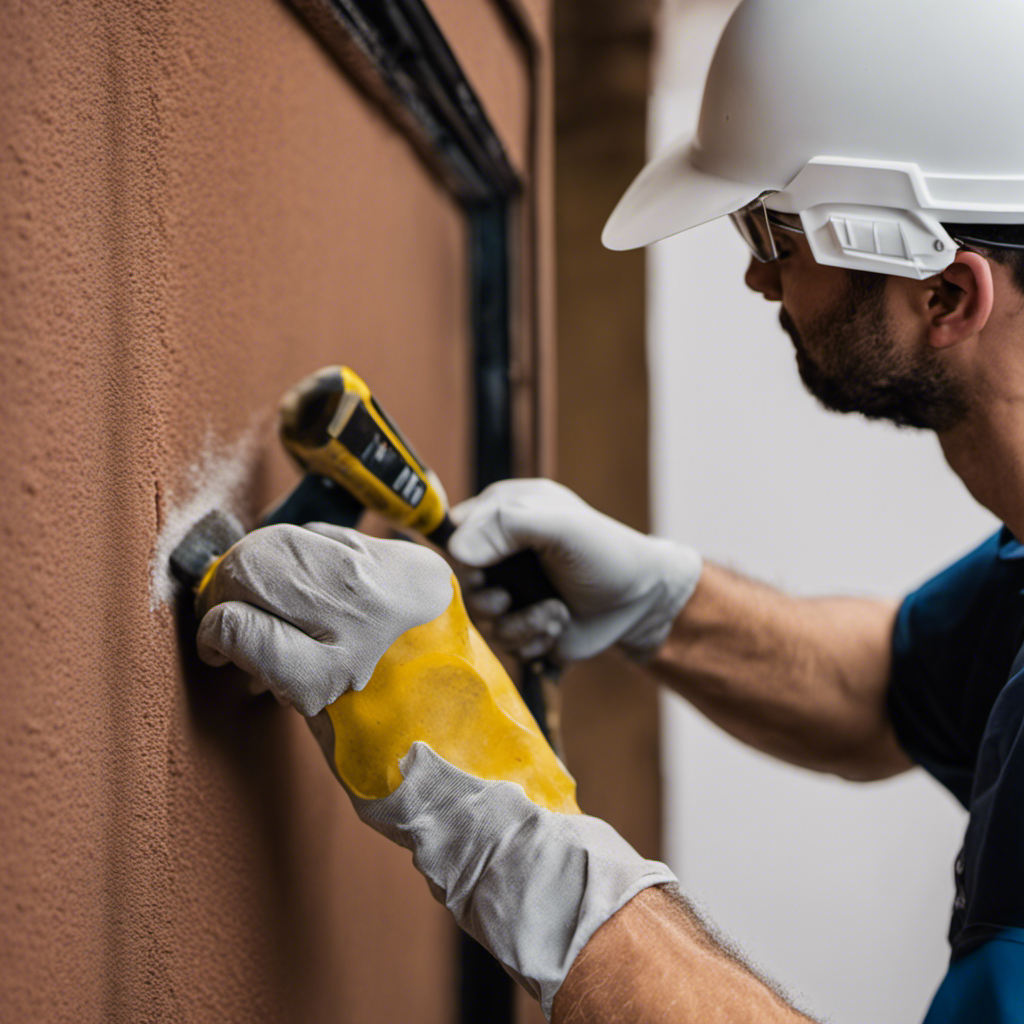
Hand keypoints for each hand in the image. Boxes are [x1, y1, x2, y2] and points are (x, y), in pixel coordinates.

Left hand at [193, 520, 675, 1018]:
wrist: (475, 795)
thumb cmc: (441, 725)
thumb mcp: (417, 638)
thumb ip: (360, 602)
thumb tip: (283, 573)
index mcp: (421, 576)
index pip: (320, 536)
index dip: (275, 554)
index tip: (258, 579)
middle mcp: (394, 592)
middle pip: (282, 547)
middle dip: (241, 571)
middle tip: (227, 598)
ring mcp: (362, 633)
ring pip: (258, 576)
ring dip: (225, 597)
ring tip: (225, 627)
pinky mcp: (325, 682)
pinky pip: (246, 631)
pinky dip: (222, 632)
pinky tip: (222, 650)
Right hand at [448, 479, 701, 662]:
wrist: (641, 603)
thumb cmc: (607, 554)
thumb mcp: (561, 527)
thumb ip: (508, 526)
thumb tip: (458, 550)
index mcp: (505, 514)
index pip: (455, 533)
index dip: (462, 558)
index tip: (483, 573)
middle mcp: (501, 551)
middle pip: (460, 583)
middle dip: (488, 599)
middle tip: (510, 599)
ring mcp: (511, 589)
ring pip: (481, 619)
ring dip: (520, 623)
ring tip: (555, 613)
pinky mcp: (522, 623)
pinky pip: (504, 643)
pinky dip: (532, 639)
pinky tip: (557, 625)